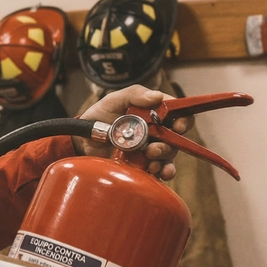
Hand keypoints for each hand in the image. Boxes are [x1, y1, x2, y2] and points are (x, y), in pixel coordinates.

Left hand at [73, 85, 192, 180]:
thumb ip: (134, 94)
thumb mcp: (114, 99)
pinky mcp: (143, 165)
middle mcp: (156, 132)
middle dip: (170, 144)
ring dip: (163, 158)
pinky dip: (161, 172)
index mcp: (154, 113)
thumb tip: (157, 96)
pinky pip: (159, 171)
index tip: (178, 126)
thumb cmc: (99, 115)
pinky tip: (156, 172)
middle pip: (176, 138)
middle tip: (153, 147)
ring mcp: (150, 149)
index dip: (184, 120)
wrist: (82, 139)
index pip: (178, 114)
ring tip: (149, 158)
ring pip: (169, 156)